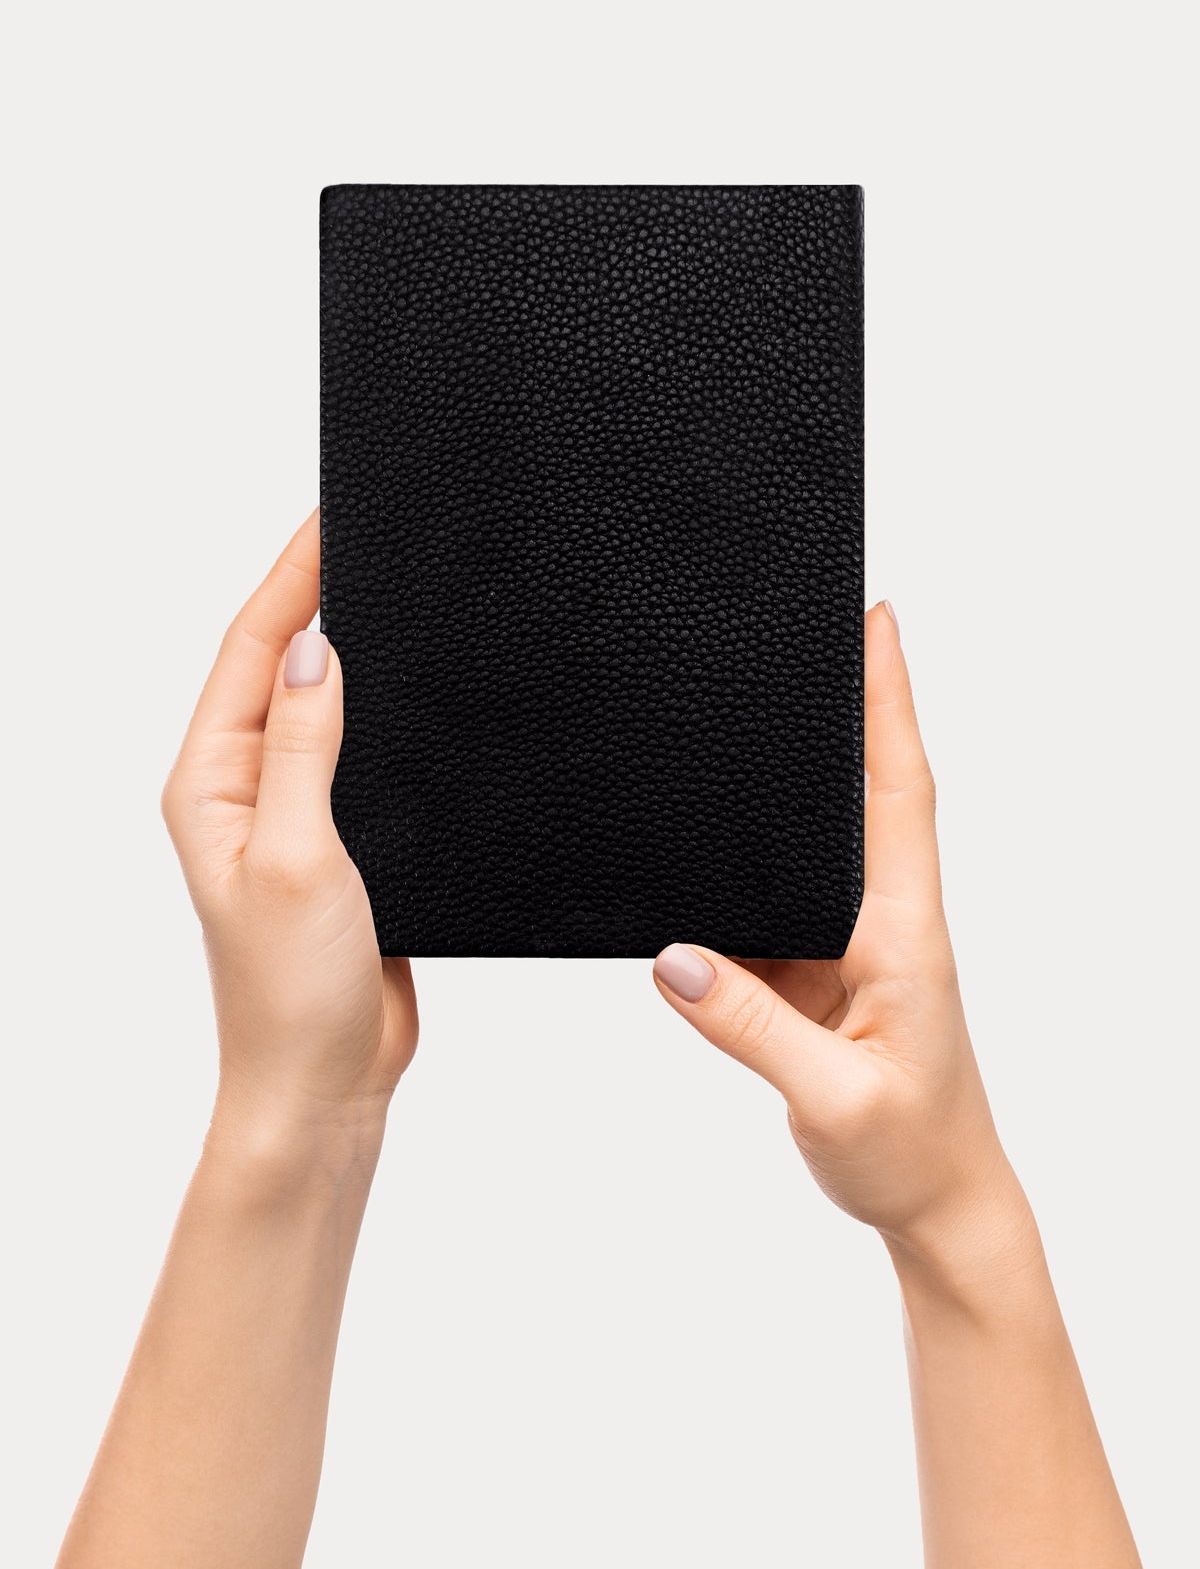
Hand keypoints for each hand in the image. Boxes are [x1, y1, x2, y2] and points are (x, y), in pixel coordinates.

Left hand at [161, 513, 416, 1154]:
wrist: (324, 1084)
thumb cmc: (289, 994)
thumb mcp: (296, 858)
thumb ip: (304, 749)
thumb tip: (312, 649)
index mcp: (211, 782)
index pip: (250, 651)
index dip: (291, 577)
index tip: (330, 517)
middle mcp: (244, 789)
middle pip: (279, 664)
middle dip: (317, 593)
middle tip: (366, 531)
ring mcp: (292, 813)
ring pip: (321, 704)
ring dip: (353, 648)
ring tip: (391, 586)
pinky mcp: (340, 840)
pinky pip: (358, 752)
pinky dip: (383, 711)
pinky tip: (416, 691)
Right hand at [652, 601, 1028, 1273]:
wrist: (937, 1204)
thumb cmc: (910, 1152)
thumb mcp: (833, 1098)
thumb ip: (751, 1028)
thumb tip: (672, 955)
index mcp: (902, 930)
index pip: (899, 793)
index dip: (890, 703)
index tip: (878, 622)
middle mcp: (876, 918)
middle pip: (860, 790)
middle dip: (843, 705)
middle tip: (806, 628)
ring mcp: (843, 942)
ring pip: (804, 843)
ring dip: (784, 780)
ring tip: (738, 711)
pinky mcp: (808, 971)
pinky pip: (764, 901)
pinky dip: (734, 865)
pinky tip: (698, 840)